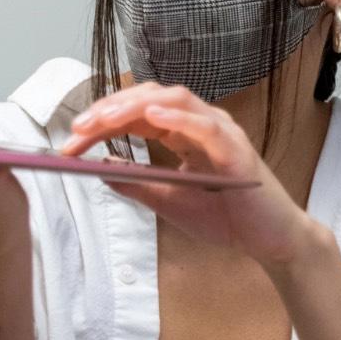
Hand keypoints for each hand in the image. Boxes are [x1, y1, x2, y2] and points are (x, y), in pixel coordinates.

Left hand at [61, 82, 313, 266]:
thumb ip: (137, 184)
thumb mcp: (170, 201)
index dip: (100, 122)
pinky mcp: (236, 149)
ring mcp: (221, 132)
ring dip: (135, 107)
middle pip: (149, 97)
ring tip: (104, 118)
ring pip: (175, 99)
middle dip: (109, 110)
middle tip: (78, 129)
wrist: (269, 241)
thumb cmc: (229, 218)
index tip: (71, 143)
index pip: (136, 114)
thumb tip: (100, 170)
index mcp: (184, 133)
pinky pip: (206, 125)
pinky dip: (178, 117)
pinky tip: (152, 118)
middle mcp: (201, 123)